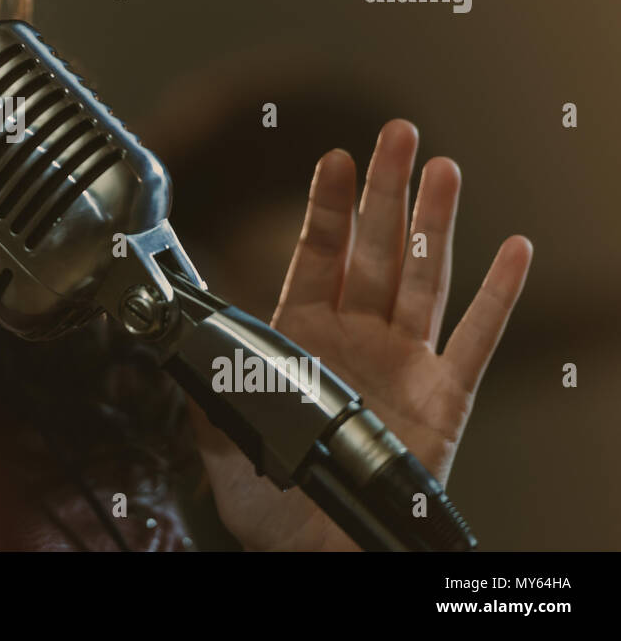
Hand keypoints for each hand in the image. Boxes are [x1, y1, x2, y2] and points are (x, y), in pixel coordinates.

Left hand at [187, 119, 532, 550]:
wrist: (316, 549)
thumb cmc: (269, 497)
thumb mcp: (220, 431)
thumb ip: (201, 379)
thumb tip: (169, 339)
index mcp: (302, 336)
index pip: (316, 254)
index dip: (326, 206)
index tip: (333, 158)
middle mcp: (356, 339)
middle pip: (374, 249)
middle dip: (384, 190)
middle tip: (396, 133)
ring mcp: (404, 362)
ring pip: (422, 278)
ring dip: (435, 222)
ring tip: (444, 167)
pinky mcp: (445, 397)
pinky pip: (476, 340)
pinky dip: (498, 295)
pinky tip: (513, 249)